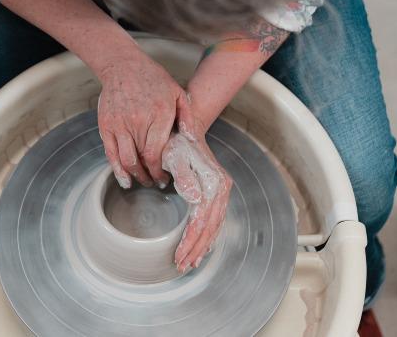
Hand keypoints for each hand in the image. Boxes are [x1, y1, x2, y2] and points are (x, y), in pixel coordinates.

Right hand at [98, 49, 186, 188]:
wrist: (123, 65)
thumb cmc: (152, 79)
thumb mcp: (177, 92)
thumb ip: (188, 116)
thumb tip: (192, 140)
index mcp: (159, 115)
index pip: (156, 154)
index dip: (159, 172)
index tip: (164, 178)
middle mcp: (138, 121)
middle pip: (142, 160)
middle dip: (149, 177)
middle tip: (155, 182)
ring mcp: (119, 124)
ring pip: (125, 161)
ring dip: (135, 176)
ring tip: (142, 180)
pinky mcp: (106, 125)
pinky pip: (111, 154)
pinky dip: (117, 170)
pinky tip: (125, 178)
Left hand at [162, 114, 232, 272]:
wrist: (185, 130)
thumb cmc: (176, 143)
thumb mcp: (174, 155)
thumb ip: (183, 175)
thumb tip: (194, 198)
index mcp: (213, 182)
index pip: (202, 220)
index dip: (191, 241)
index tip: (179, 256)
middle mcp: (222, 189)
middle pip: (210, 227)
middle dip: (196, 249)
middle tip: (182, 267)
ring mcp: (221, 192)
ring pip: (214, 226)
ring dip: (202, 247)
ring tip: (189, 264)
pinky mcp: (217, 193)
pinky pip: (214, 221)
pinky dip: (207, 237)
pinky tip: (200, 249)